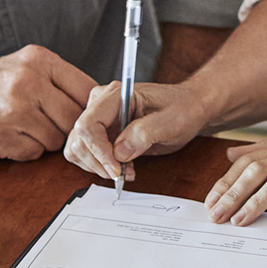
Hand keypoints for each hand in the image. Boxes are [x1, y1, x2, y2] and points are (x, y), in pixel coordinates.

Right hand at [0, 46, 97, 159]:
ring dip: (43, 141)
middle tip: (48, 127)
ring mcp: (14, 109)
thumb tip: (96, 103)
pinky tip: (6, 138)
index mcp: (38, 59)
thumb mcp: (18, 69)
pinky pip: (34, 153)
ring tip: (19, 128)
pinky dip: (24, 151)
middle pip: (76, 119)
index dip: (93, 110)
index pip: (88, 89)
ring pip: (57, 140)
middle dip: (68, 130)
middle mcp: (28, 80)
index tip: (91, 120)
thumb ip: (54, 82)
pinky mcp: (0, 136)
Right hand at [62, 79, 213, 183]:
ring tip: (125, 170)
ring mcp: (99, 119)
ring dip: (98, 167)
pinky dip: (99, 166)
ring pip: (77, 149)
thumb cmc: (182, 108)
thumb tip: (119, 152)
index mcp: (115, 95)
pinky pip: (86, 154)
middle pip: (79, 140)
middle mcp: (101, 104)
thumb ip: (144, 133)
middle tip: (123, 172)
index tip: (117, 169)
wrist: (189, 108)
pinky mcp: (101, 133)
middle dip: (98, 163)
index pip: (88, 125)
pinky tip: (121, 167)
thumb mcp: (171, 121)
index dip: (99, 151)